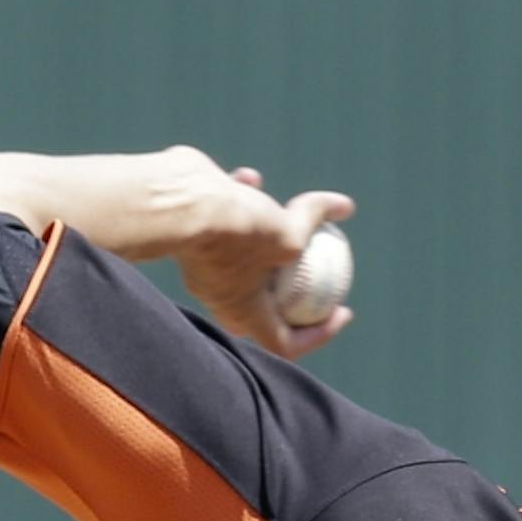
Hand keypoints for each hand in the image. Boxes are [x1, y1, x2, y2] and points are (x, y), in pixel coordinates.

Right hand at [177, 164, 355, 359]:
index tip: (341, 311)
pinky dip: (239, 202)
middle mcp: (223, 296)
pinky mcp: (194, 235)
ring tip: (285, 212)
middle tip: (318, 267)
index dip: (319, 334)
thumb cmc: (235, 230)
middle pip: (267, 303)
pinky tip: (250, 178)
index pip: (286, 342)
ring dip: (269, 234)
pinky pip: (223, 222)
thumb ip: (313, 221)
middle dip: (295, 286)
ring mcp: (206, 266)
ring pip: (246, 255)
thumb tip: (345, 207)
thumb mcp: (287, 233)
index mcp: (245, 313)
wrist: (176, 200)